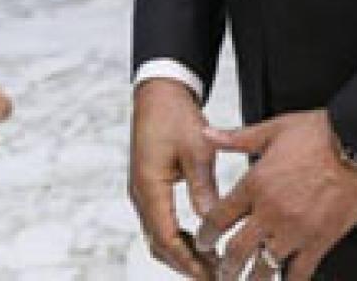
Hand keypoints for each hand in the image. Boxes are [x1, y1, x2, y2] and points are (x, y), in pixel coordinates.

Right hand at [128, 79, 219, 278]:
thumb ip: (203, 188)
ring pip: (157, 237)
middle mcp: (140, 194)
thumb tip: (212, 223)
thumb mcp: (197, 150)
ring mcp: (142, 192)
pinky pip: (159, 224)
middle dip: (186, 265)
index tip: (212, 276)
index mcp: (149, 186)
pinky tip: (200, 243)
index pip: (167, 238)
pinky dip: (177, 240)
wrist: (158, 94)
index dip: (189, 262)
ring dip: (181, 255)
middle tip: (216, 277)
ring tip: (211, 266)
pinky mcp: (148, 188)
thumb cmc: (176, 116)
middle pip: (159, 244)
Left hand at [200, 110, 356, 280]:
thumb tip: (208, 135)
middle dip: (225, 266)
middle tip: (221, 271)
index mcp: (255, 183)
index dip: (207, 234)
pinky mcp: (320, 241)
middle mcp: (271, 211)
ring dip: (252, 278)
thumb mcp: (272, 129)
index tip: (205, 242)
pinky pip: (300, 272)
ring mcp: (295, 229)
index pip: (219, 217)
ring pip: (264, 266)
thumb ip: (237, 138)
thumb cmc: (319, 134)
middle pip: (237, 249)